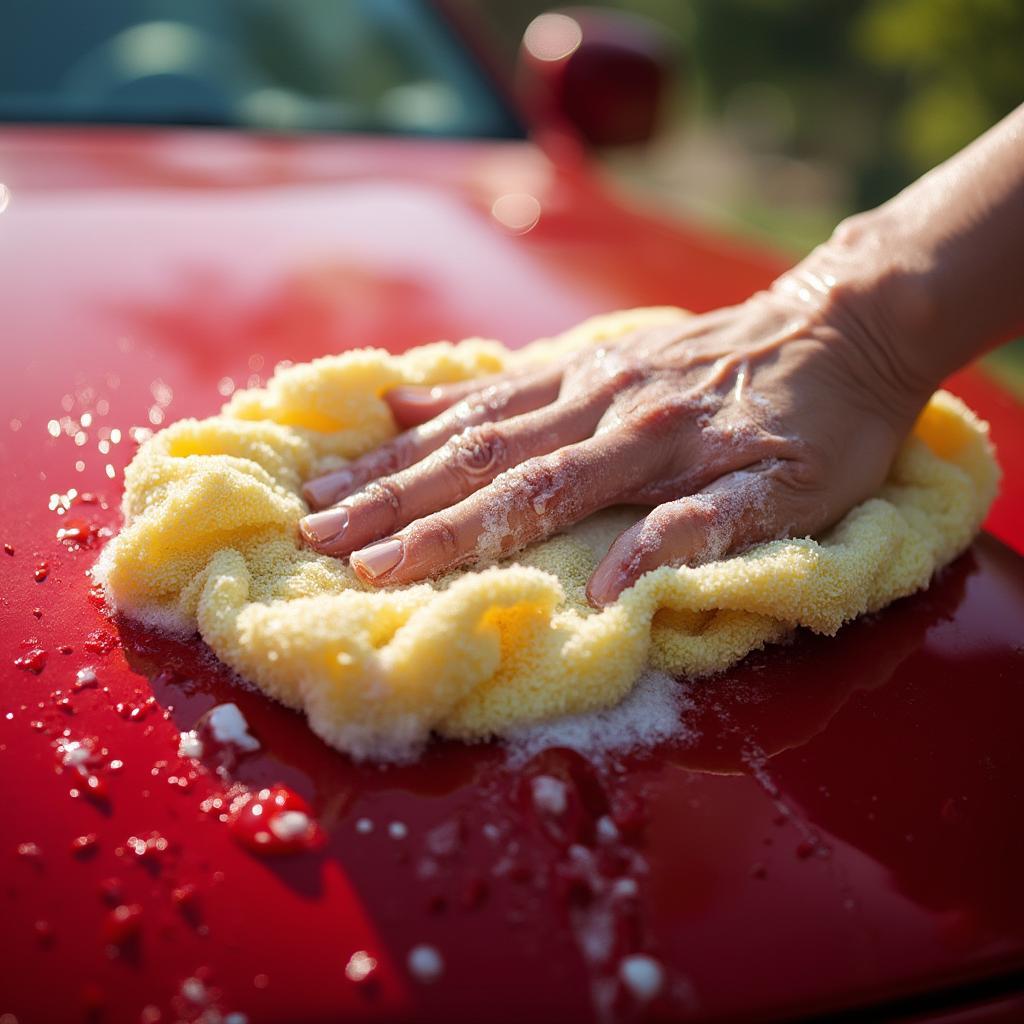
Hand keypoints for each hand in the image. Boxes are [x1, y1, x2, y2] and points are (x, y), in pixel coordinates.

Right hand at [299, 284, 931, 606]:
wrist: (848, 325)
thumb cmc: (827, 428)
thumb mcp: (797, 496)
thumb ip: (701, 535)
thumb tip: (608, 589)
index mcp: (647, 450)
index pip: (523, 502)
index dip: (444, 539)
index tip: (371, 569)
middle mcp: (601, 407)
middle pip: (476, 459)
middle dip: (391, 501)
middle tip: (314, 531)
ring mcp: (589, 376)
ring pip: (474, 418)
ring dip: (397, 456)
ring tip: (326, 483)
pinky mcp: (590, 357)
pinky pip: (504, 376)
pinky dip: (445, 394)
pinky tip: (392, 407)